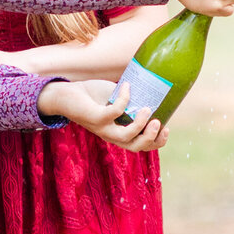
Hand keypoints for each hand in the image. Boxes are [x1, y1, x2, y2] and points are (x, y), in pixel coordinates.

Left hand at [38, 80, 168, 151]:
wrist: (66, 94)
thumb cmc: (93, 96)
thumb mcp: (117, 98)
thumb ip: (132, 99)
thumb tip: (152, 86)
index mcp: (119, 133)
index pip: (140, 146)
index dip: (156, 142)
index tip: (166, 128)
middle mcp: (111, 135)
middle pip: (135, 147)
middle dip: (151, 138)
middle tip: (159, 122)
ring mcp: (102, 128)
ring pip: (125, 137)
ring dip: (139, 125)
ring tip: (147, 108)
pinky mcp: (94, 118)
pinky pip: (114, 112)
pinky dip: (123, 98)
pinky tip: (126, 86)